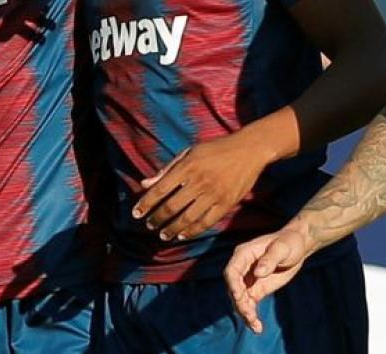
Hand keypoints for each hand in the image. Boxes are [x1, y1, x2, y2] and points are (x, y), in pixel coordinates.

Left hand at [131, 133, 270, 241]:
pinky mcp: (226, 203)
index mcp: (188, 166)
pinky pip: (206, 222)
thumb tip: (144, 184)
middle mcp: (199, 181)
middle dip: (157, 219)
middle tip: (149, 225)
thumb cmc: (216, 149)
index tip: (136, 213)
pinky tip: (183, 235)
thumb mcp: (190, 152)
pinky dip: (192, 231)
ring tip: (163, 235)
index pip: (160, 189)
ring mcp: (214, 194)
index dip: (146, 203)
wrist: (249, 150)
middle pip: (171, 206)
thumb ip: (167, 169)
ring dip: (172, 229)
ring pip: (187, 218)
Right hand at [224, 226, 314, 333]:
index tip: (238, 297)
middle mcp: (242, 268)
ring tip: (256, 326)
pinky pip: (249, 305)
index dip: (233, 284)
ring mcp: (247, 280)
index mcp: (244, 254)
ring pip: (239, 300)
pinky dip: (251, 317)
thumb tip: (258, 273)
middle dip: (240, 303)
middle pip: (234, 289)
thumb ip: (270, 259)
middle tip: (251, 315)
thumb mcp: (282, 248)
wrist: (297, 247)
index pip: (232, 271)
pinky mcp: (255, 290)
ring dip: (245, 314)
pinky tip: (257, 327)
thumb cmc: (289, 242)